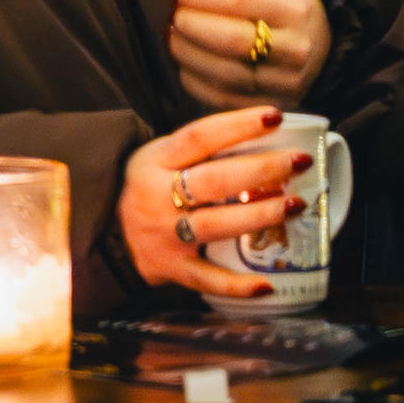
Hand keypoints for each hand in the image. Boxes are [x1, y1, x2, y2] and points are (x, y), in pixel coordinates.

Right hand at [118, 105, 314, 296]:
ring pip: (215, 225)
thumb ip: (202, 148)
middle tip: (299, 162)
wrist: (104, 231)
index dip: (239, 125)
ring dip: (259, 215)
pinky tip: (267, 284)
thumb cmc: (150, 185)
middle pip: (213, 181)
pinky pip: (207, 279)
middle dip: (261, 170)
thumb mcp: (161, 156)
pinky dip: (237, 286)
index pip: (200, 137)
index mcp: (156, 160)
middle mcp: (156, 197)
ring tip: (295, 204)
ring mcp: (164, 236)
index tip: (276, 117)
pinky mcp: (170, 269)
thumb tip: (270, 135)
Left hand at [170, 0, 333, 110]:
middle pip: (234, 41)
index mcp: (297, 10)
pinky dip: (197, 82)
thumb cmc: (293, 10)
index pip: (243, 1)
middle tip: (172, 14)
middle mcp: (294, 49)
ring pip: (226, 72)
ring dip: (190, 54)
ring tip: (172, 36)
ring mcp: (282, 82)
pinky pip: (224, 98)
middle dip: (194, 27)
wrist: (323, 54)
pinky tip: (183, 64)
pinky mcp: (266, 106)